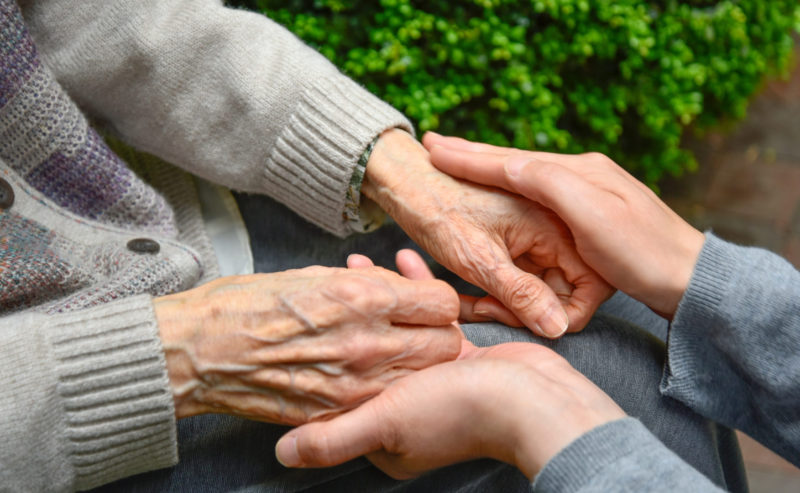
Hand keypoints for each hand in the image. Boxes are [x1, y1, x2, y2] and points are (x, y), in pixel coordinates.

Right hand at [153, 266, 460, 423]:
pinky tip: (364, 375)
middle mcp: (367, 342)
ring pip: (423, 378)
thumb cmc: (249, 305)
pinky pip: (386, 400)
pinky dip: (385, 389)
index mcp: (362, 297)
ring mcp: (355, 383)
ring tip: (391, 351)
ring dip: (416, 365)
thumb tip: (397, 288)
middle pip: (446, 345)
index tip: (423, 302)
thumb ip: (367, 283)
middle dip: (437, 334)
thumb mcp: (316, 275)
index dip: (435, 301)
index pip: (443, 302)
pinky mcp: (339, 412)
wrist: (202, 352)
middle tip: (416, 328)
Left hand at [273, 250, 622, 479]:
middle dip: (349, 314)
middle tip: (332, 275)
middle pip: (368, 356)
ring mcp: (436, 381)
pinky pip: (430, 320)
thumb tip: (282, 454)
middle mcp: (408, 407)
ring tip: (361, 261)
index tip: (308, 312)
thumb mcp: (386, 424)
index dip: (324, 353)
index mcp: (385, 431)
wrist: (535, 402)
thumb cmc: (458, 414)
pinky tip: (406, 261)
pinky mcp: (463, 357)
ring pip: (396, 333)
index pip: (342, 390)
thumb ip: (333, 438)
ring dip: (380, 297)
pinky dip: (418, 292)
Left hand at [364, 129, 612, 336]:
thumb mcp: (478, 259)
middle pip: (564, 291)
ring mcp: (537, 238)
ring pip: (540, 290)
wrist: (406, 182)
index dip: (556, 312)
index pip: (586, 287)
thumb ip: (520, 294)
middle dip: (527, 311)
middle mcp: (555, 229)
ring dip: (509, 306)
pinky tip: (471, 298)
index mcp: (556, 225)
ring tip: (473, 306)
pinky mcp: (519, 245)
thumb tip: (557, 328)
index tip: (513, 314)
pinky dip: (499, 295)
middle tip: (484, 310)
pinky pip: (522, 281)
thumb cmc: (439, 211)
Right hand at [424, 133, 704, 317]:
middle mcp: (582, 174)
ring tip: (460, 159)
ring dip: (490, 168)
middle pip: (516, 162)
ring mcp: (589, 193)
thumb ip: (549, 183)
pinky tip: (504, 187)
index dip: (472, 156)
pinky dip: (512, 188)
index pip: (513, 160)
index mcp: (578, 172)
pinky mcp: (593, 214)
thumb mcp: (591, 213)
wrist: (690, 276)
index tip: (435, 149)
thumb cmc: (641, 250)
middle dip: (475, 154)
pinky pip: (540, 196)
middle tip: (438, 145)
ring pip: (526, 177)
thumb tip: (508, 163)